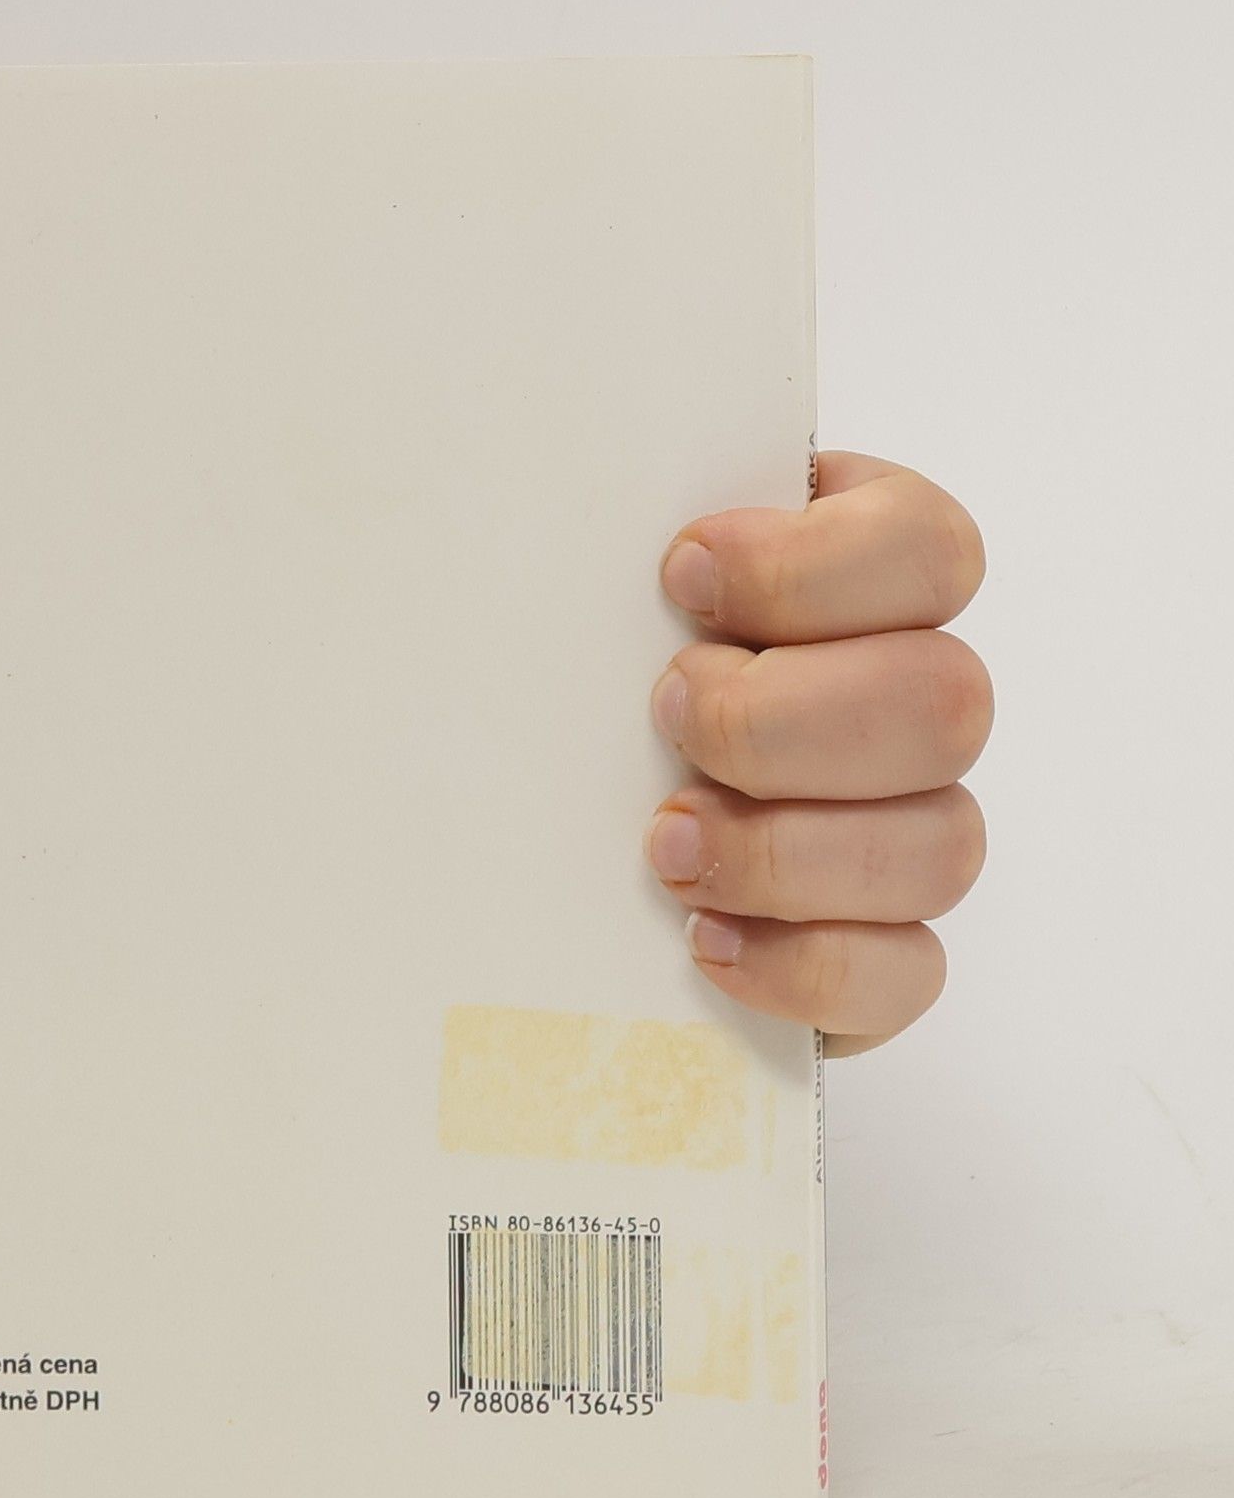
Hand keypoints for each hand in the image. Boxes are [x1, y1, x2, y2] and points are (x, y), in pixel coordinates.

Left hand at [645, 452, 990, 1054]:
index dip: (814, 568)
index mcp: (862, 583)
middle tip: (666, 720)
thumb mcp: (599, 588)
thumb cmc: (588, 676)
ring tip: (666, 844)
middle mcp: (911, 702)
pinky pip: (906, 972)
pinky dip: (803, 964)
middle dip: (783, 722)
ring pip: (943, 846)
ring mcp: (911, 829)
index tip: (680, 578)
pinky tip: (703, 939)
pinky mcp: (883, 946)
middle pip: (947, 705)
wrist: (551, 827)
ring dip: (786, 850)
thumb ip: (627, 546)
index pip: (925, 550)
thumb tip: (604, 524)